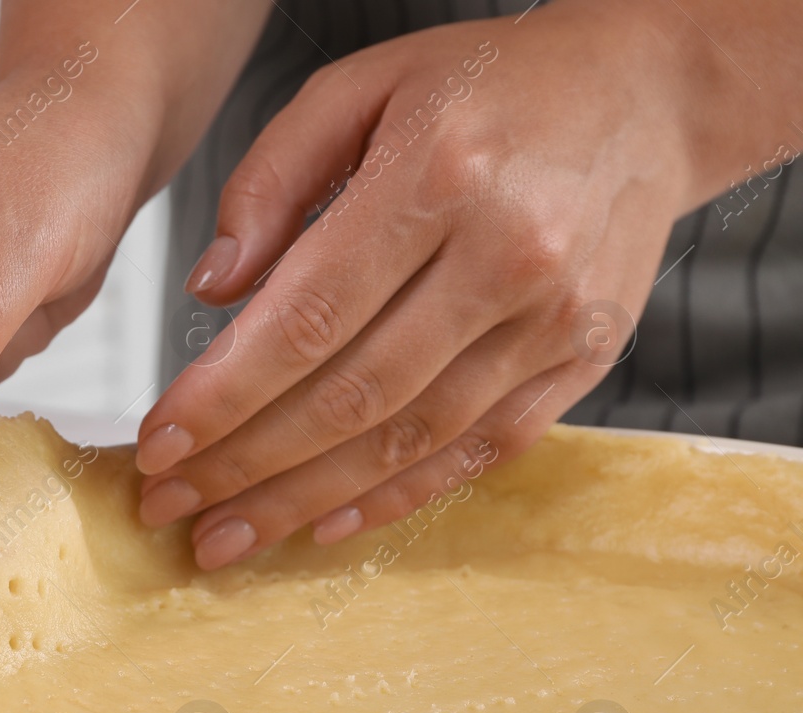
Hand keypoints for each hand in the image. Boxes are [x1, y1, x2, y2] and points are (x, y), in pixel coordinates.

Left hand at [133, 2, 710, 567]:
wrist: (645, 94)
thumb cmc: (490, 85)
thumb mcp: (363, 85)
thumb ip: (272, 178)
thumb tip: (212, 289)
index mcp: (438, 177)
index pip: (307, 316)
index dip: (224, 393)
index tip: (158, 441)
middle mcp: (505, 256)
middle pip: (350, 395)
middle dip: (244, 465)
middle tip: (167, 505)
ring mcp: (550, 321)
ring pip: (407, 439)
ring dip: (304, 501)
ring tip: (226, 536)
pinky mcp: (578, 363)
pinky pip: (477, 453)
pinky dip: (395, 498)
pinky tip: (323, 524)